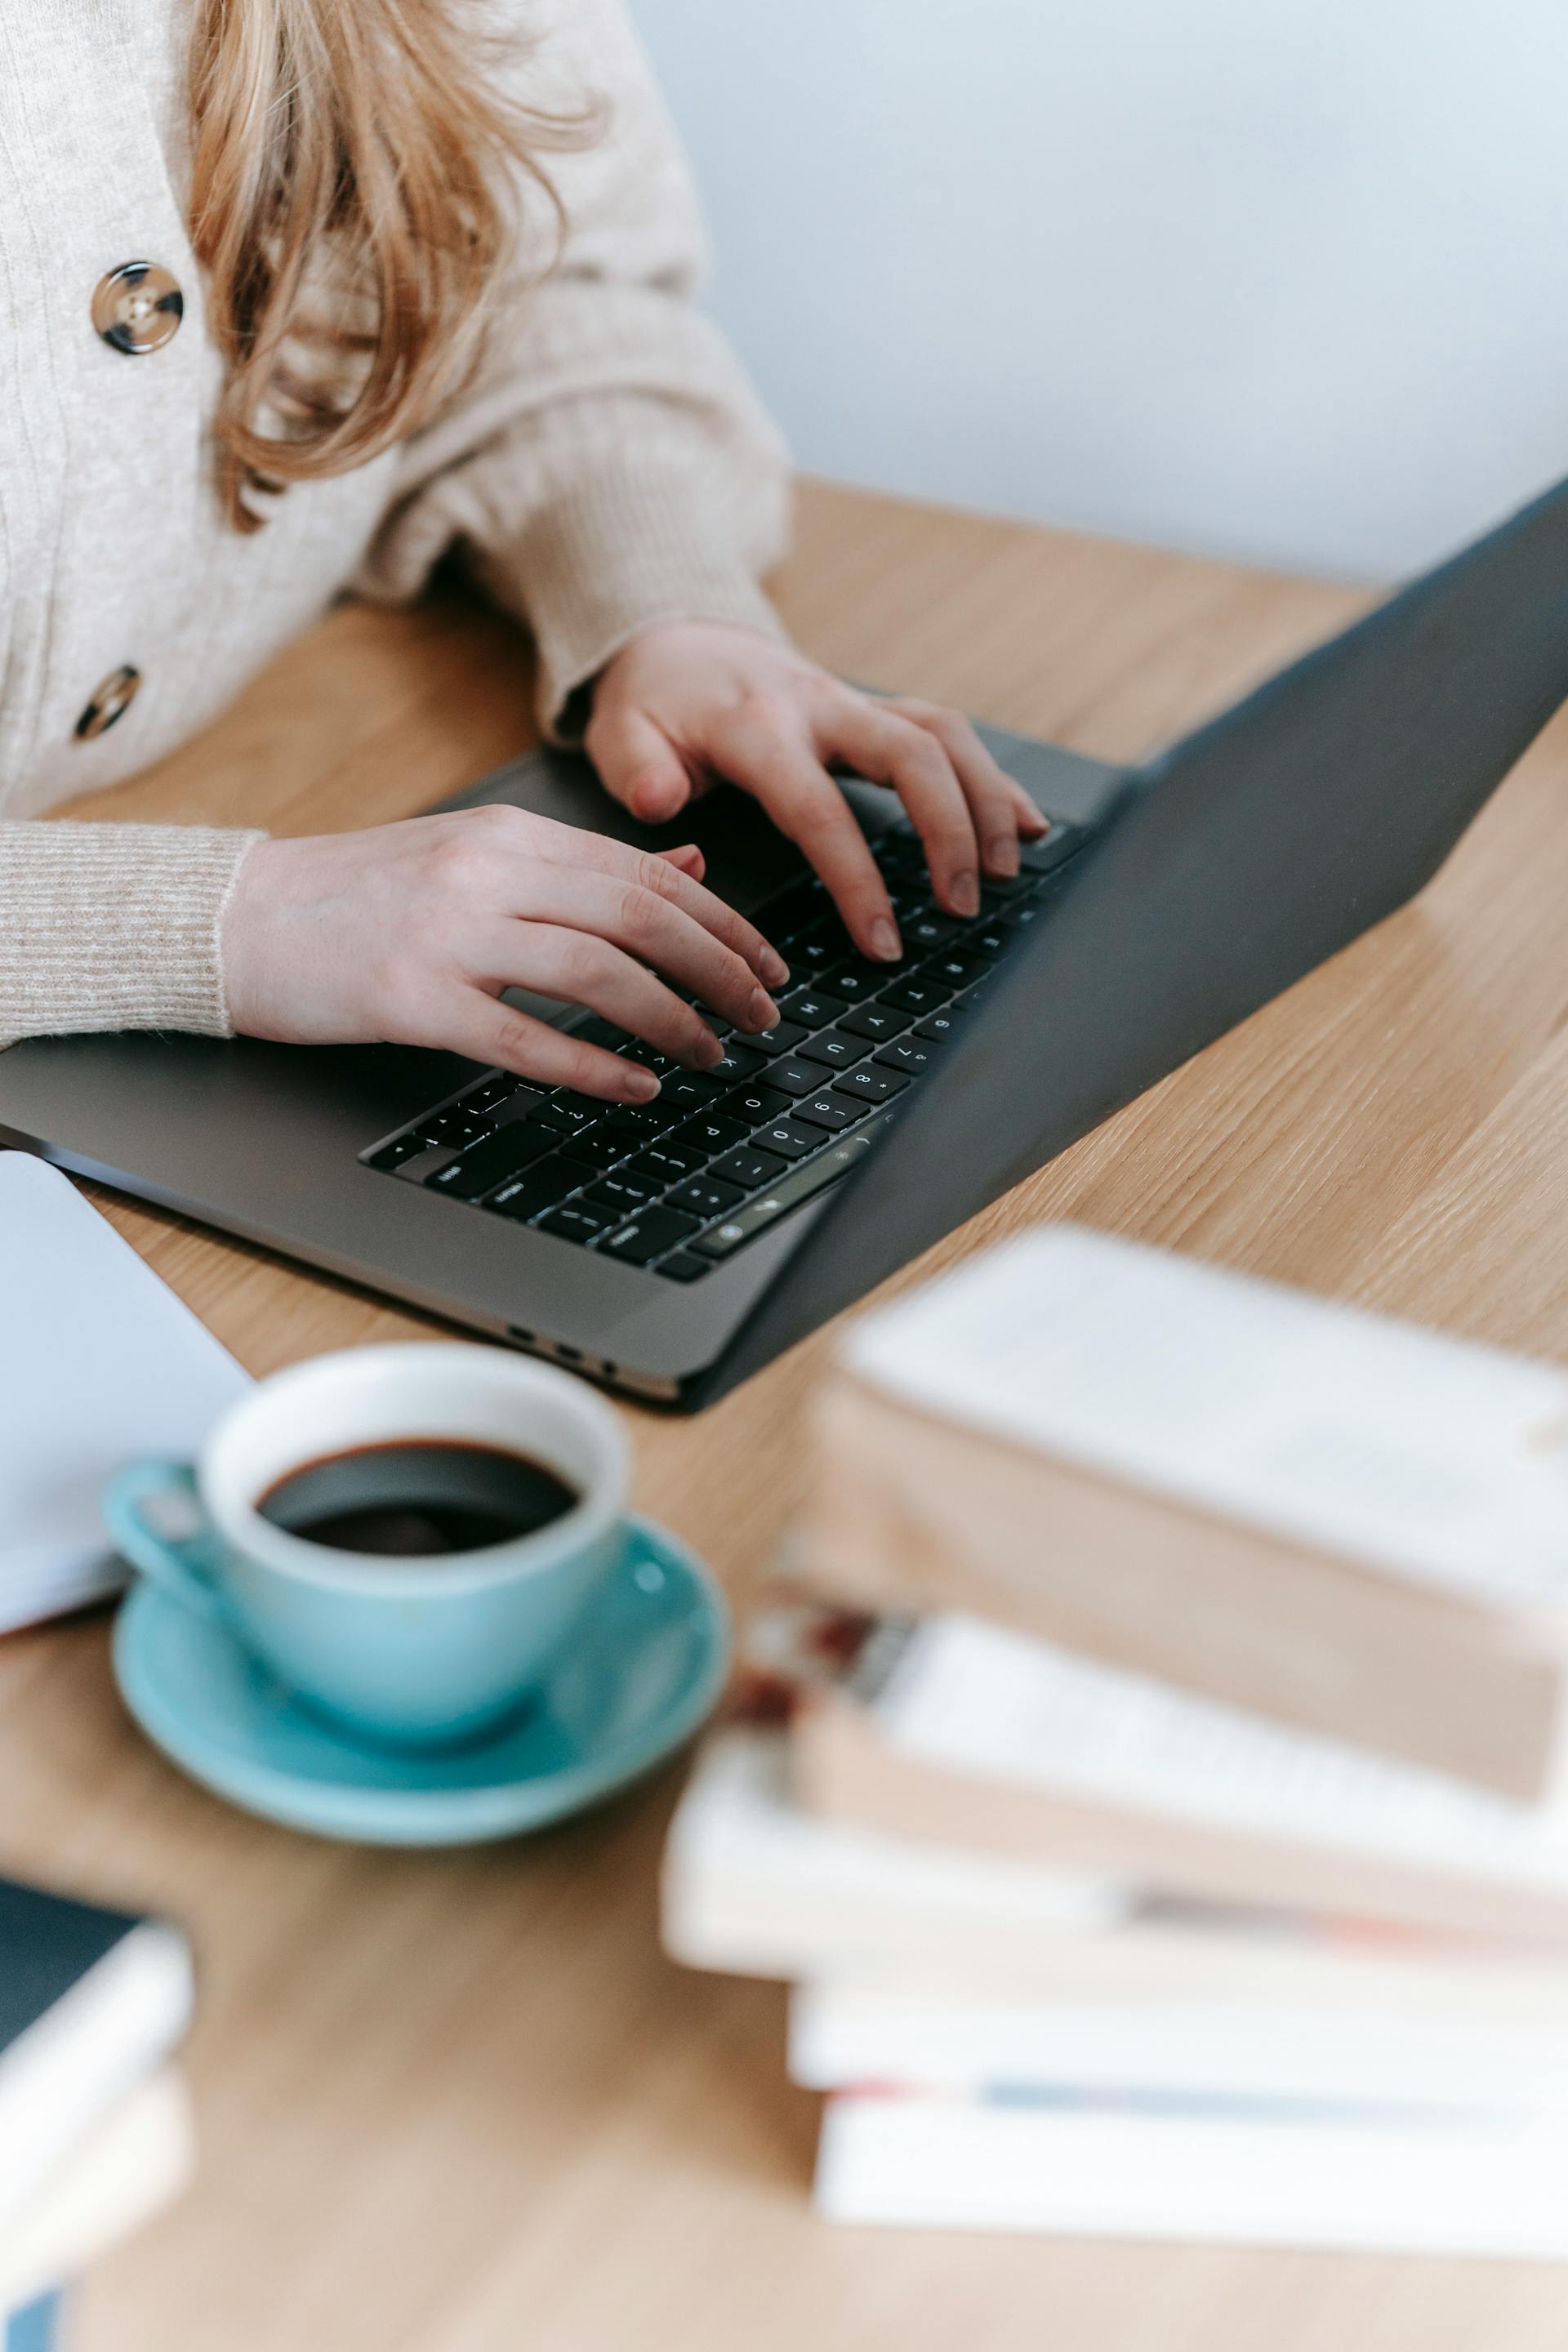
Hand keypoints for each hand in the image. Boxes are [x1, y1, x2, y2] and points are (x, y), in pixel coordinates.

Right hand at [221, 806, 787, 1101]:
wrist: (237, 919)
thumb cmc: (356, 896)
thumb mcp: (475, 856)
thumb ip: (581, 864)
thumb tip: (690, 859)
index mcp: (509, 837)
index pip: (648, 873)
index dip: (724, 923)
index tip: (771, 965)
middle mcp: (488, 875)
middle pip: (640, 917)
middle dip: (720, 970)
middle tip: (766, 1016)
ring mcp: (448, 936)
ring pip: (597, 973)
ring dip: (671, 1020)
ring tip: (713, 1056)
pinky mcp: (411, 999)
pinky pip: (524, 1037)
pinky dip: (593, 1067)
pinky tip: (636, 1089)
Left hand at [586, 621, 1047, 962]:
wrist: (676, 636)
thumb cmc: (653, 701)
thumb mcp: (619, 733)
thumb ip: (638, 770)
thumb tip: (665, 802)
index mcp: (757, 725)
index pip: (819, 808)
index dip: (857, 877)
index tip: (884, 940)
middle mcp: (820, 706)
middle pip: (912, 754)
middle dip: (949, 831)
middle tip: (961, 905)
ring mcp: (854, 704)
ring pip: (944, 735)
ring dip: (987, 800)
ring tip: (1005, 871)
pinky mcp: (875, 711)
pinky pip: (949, 734)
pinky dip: (993, 778)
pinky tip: (1029, 823)